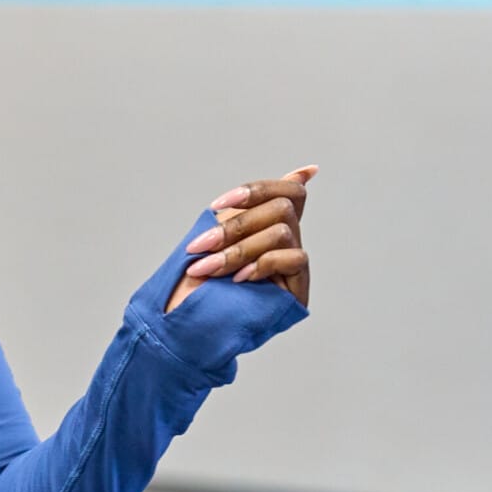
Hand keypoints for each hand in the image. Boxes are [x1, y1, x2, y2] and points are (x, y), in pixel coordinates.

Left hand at [166, 166, 315, 312]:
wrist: (184, 319)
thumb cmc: (198, 277)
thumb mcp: (219, 232)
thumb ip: (252, 206)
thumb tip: (307, 172)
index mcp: (270, 224)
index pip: (289, 191)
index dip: (256, 191)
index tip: (218, 205)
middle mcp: (288, 241)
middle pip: (282, 208)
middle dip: (234, 226)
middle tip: (198, 247)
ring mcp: (294, 265)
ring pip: (281, 233)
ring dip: (237, 249)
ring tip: (207, 268)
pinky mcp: (299, 289)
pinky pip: (294, 259)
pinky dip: (261, 265)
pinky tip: (239, 279)